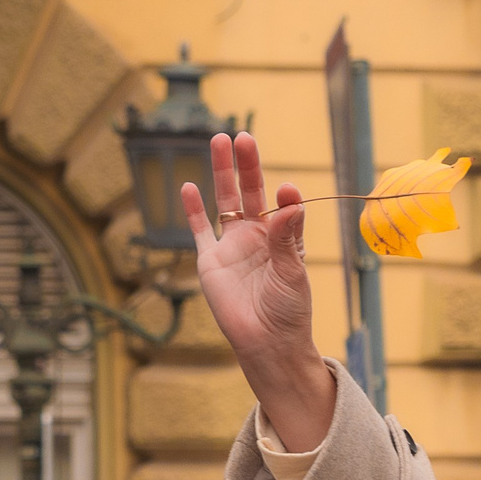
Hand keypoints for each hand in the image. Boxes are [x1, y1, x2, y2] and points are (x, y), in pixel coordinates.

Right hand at [186, 130, 334, 451]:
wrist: (266, 343)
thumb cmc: (289, 311)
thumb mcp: (293, 273)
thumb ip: (288, 238)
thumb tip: (291, 200)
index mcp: (284, 239)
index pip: (283, 206)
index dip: (284, 195)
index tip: (286, 188)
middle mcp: (258, 237)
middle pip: (250, 192)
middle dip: (247, 165)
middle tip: (243, 136)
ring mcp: (233, 246)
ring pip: (224, 201)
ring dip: (222, 173)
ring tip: (219, 140)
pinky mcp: (211, 261)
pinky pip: (200, 230)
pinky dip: (192, 209)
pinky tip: (187, 184)